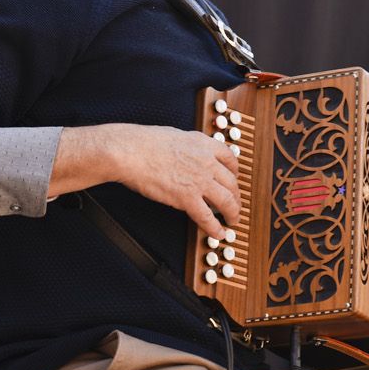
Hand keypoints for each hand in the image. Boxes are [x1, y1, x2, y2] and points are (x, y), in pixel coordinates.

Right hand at [107, 123, 241, 238]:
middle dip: (236, 197)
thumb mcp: (176, 136)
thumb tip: (189, 153)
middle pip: (232, 183)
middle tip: (235, 204)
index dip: (235, 172)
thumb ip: (189, 147)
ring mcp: (200, 181)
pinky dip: (215, 228)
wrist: (131, 152)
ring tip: (232, 221)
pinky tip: (218, 233)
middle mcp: (207, 162)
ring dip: (232, 213)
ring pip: (227, 201)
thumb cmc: (145, 142)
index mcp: (204, 144)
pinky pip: (207, 217)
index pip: (230, 159)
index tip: (234, 179)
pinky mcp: (187, 198)